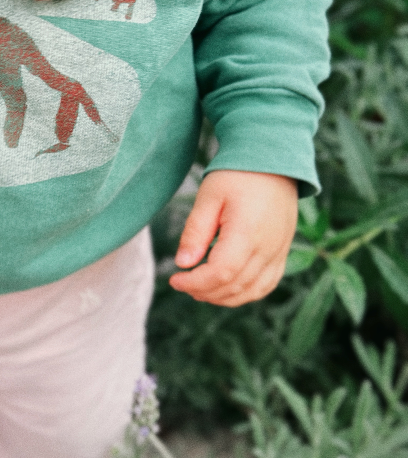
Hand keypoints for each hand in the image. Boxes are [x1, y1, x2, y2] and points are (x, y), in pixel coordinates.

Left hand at [169, 170, 297, 306]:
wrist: (274, 161)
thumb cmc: (237, 175)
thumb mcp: (209, 197)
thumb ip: (195, 232)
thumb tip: (182, 263)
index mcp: (247, 233)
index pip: (220, 273)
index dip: (195, 282)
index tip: (175, 279)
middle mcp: (267, 248)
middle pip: (235, 286)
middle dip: (205, 292)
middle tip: (183, 283)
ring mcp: (279, 252)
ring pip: (252, 291)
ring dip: (224, 297)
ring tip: (200, 288)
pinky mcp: (282, 251)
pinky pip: (267, 284)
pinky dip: (246, 293)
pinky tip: (227, 288)